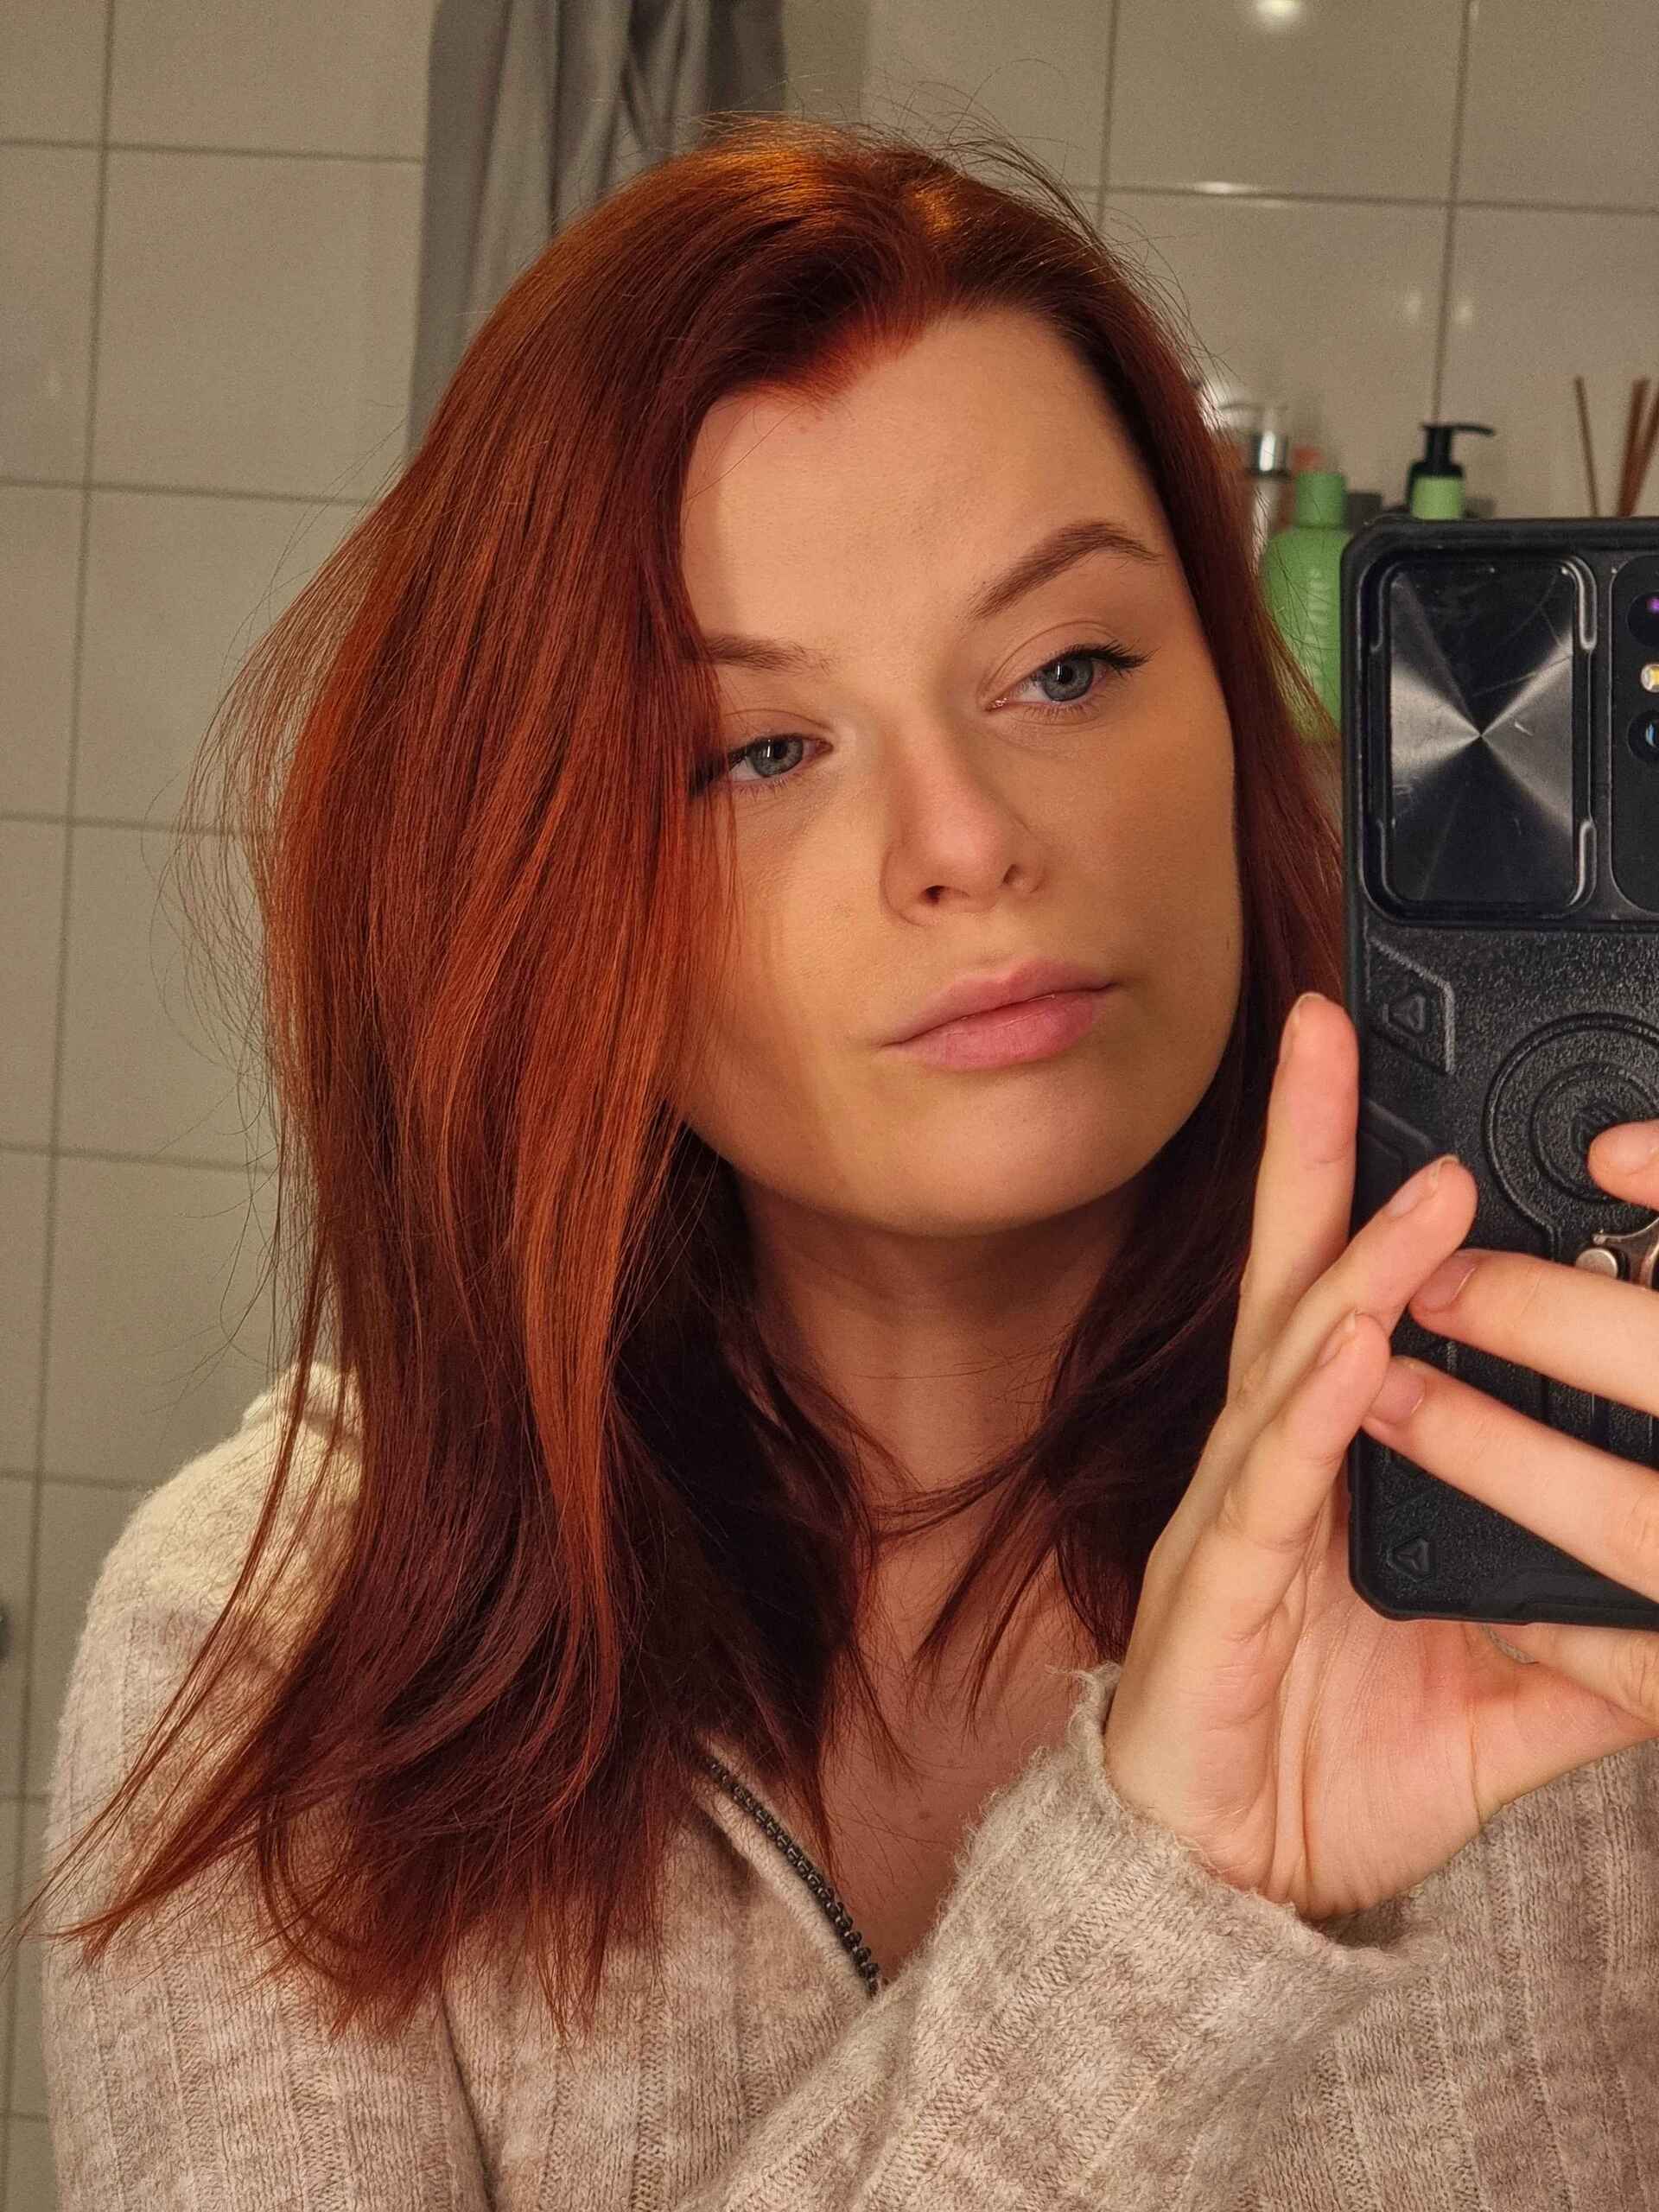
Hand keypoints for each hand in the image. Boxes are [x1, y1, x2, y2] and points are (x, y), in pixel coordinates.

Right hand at [1101, 990, 1658, 1925]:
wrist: (1225, 1878)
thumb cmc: (1331, 1759)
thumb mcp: (1498, 1687)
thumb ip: (1587, 1637)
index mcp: (1329, 1462)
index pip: (1346, 1295)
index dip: (1369, 1192)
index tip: (1415, 1093)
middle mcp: (1274, 1460)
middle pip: (1292, 1273)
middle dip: (1311, 1146)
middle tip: (1333, 1026)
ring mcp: (1236, 1512)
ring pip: (1290, 1357)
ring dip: (1353, 1261)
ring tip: (1420, 1179)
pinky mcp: (1214, 1585)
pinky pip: (1268, 1483)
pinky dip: (1312, 1406)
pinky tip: (1356, 1340)